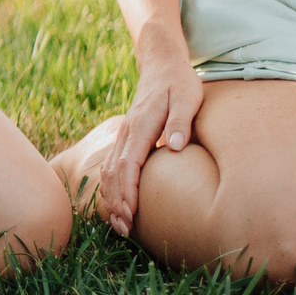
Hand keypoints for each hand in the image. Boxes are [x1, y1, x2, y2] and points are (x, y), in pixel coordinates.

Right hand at [95, 47, 204, 237]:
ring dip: (111, 197)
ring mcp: (123, 134)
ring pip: (108, 170)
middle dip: (116, 202)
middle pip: (113, 172)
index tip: (131, 214)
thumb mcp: (187, 97)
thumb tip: (173, 146)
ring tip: (120, 223)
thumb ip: (179, 121)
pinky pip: (112, 165)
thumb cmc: (180, 83)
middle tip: (124, 229)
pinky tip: (118, 202)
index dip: (127, 191)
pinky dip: (110, 186)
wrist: (162, 64)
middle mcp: (126, 131)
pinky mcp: (126, 137)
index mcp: (140, 125)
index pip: (128, 164)